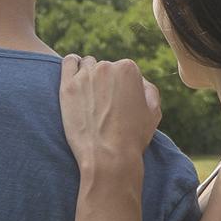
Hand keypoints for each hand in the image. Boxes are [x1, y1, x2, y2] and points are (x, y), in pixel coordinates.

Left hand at [60, 55, 161, 174]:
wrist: (109, 157)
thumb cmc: (133, 137)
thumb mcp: (154, 111)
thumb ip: (148, 89)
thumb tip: (139, 81)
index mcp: (129, 69)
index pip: (123, 69)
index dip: (122, 86)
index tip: (119, 101)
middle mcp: (107, 67)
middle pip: (104, 67)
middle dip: (105, 82)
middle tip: (103, 104)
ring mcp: (85, 76)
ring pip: (86, 65)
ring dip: (88, 75)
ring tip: (89, 95)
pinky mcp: (67, 87)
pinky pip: (68, 63)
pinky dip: (71, 66)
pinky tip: (74, 76)